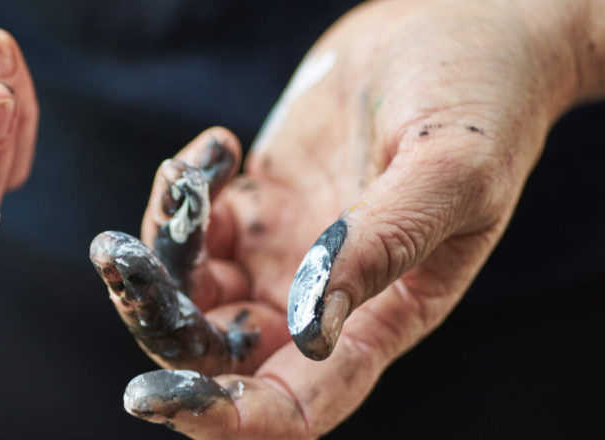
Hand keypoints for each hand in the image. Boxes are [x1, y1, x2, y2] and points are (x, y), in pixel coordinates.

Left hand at [91, 1, 584, 437]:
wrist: (459, 30)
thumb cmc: (482, 104)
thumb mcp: (448, 171)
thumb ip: (383, 245)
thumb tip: (312, 328)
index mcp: (380, 317)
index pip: (300, 400)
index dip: (233, 417)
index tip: (162, 403)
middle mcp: (322, 297)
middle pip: (221, 351)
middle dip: (161, 320)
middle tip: (123, 260)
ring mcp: (287, 249)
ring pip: (194, 291)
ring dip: (157, 255)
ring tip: (180, 179)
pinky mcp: (262, 202)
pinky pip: (195, 226)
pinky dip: (182, 197)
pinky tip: (217, 147)